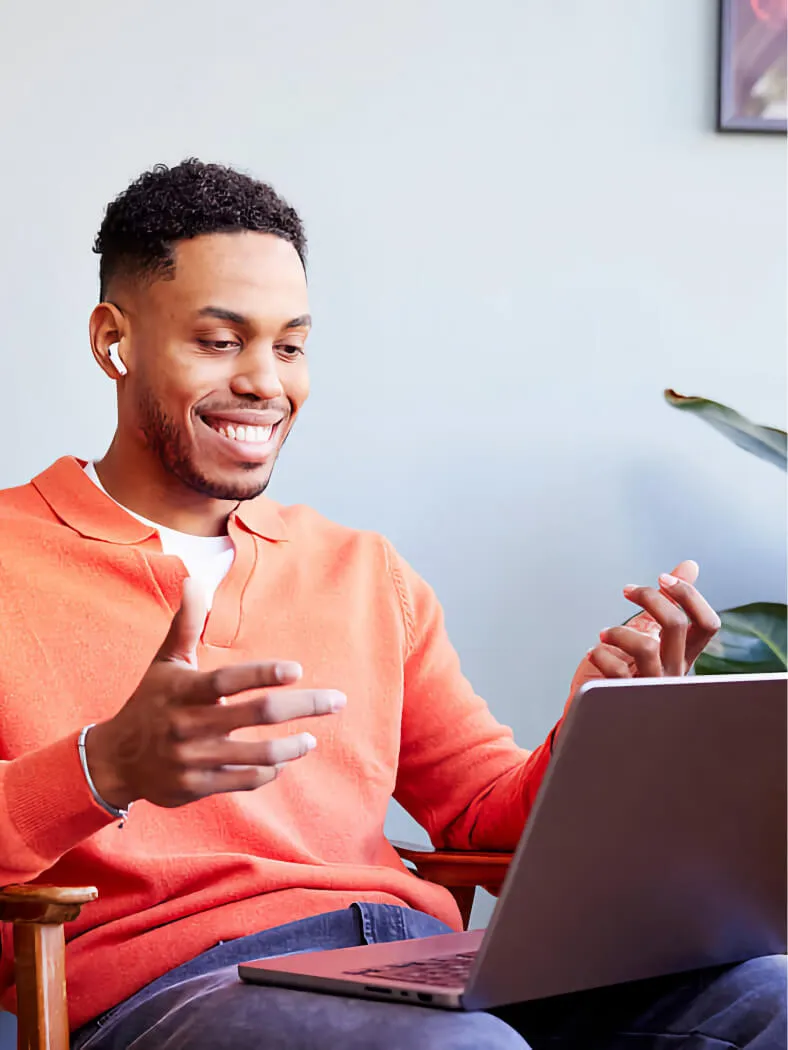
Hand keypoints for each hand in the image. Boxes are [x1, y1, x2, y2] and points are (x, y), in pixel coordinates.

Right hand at [86, 578, 344, 809]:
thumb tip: (194, 579)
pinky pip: (245, 780)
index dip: (263, 674)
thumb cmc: (151, 702)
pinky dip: (270, 770)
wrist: (115, 760)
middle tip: (337, 700)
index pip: (228, 680)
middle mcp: (188, 724)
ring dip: (292, 746)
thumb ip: (185, 624)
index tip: (297, 670)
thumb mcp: (165, 663)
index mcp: (183, 691)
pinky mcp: (198, 785)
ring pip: (257, 754)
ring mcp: (194, 758)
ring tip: (312, 738)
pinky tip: (284, 759)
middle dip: (304, 706)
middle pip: (256, 715)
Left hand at [572, 560, 720, 688]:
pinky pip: (615, 668)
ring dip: (619, 631)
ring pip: (647, 646)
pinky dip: (600, 654)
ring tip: (604, 634)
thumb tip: (689, 566)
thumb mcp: (647, 631)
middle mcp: (673, 673)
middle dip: (649, 598)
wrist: (596, 711)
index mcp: (683, 656)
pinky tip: (594, 654)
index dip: (689, 596)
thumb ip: (666, 603)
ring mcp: (652, 687)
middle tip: (628, 591)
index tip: (662, 579)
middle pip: (676, 625)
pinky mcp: (625, 697)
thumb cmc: (622, 672)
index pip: (707, 624)